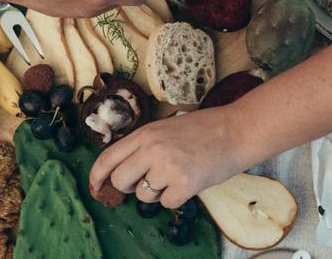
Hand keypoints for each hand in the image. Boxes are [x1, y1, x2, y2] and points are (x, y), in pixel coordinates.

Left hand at [89, 107, 251, 208]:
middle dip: (130, 187)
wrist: (236, 130)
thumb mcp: (166, 128)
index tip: (95, 186)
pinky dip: (176, 198)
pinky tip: (189, 182)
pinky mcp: (184, 184)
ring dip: (157, 192)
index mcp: (145, 134)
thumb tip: (124, 170)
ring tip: (177, 175)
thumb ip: (144, 145)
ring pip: (144, 195)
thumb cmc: (204, 129)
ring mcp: (167, 167)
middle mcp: (152, 149)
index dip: (97, 176)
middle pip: (120, 181)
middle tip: (148, 181)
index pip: (108, 158)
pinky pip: (167, 203)